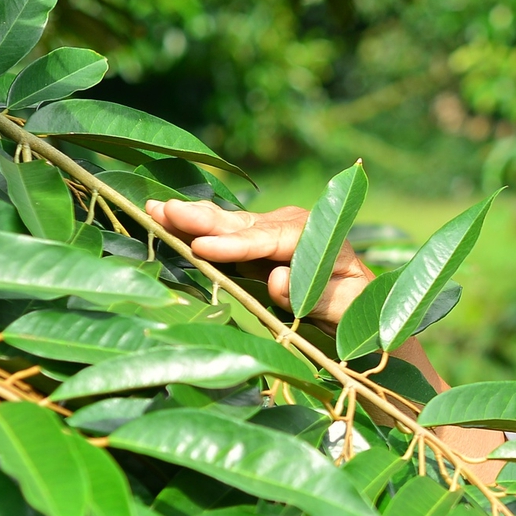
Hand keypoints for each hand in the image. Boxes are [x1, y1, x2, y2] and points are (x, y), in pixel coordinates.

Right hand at [145, 198, 373, 325]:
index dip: (233, 246)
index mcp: (316, 237)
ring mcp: (272, 228)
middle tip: (164, 210)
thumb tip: (275, 280)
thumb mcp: (341, 306)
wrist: (358, 299)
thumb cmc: (353, 306)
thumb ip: (311, 294)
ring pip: (228, 224)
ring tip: (156, 209)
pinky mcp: (257, 239)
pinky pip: (224, 233)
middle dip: (202, 219)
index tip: (200, 248)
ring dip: (191, 217)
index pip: (267, 241)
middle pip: (242, 224)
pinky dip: (196, 226)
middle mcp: (292, 224)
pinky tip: (167, 217)